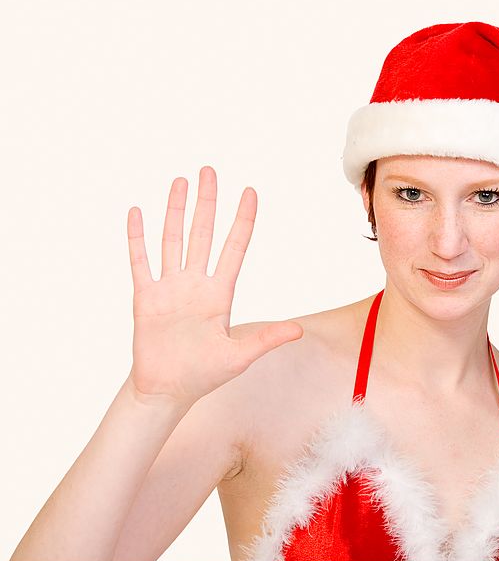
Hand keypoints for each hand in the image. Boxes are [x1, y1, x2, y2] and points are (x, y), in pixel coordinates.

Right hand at [126, 166, 302, 408]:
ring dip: (175, 210)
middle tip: (209, 170)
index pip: (234, 248)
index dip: (242, 220)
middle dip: (207, 202)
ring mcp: (169, 288)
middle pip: (203, 233)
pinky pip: (140, 261)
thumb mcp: (240, 356)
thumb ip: (266, 339)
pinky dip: (138, 237)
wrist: (167, 390)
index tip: (249, 192)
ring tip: (180, 181)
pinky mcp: (145, 297)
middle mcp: (196, 284)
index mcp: (220, 295)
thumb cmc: (204, 375)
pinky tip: (137, 212)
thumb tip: (299, 331)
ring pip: (173, 240)